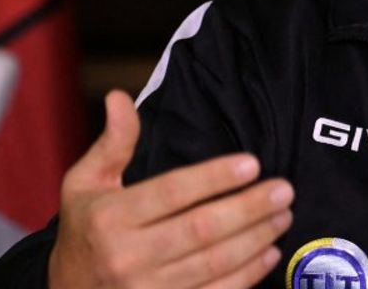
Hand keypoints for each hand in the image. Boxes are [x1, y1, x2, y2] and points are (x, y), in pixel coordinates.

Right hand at [48, 91, 293, 288]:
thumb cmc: (85, 232)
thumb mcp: (84, 184)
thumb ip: (112, 143)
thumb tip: (120, 97)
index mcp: (109, 218)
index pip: (171, 192)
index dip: (214, 177)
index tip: (252, 163)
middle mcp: (127, 257)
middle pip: (201, 229)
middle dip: (249, 208)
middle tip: (283, 189)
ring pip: (214, 262)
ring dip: (256, 238)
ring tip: (283, 214)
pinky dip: (248, 274)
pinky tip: (270, 252)